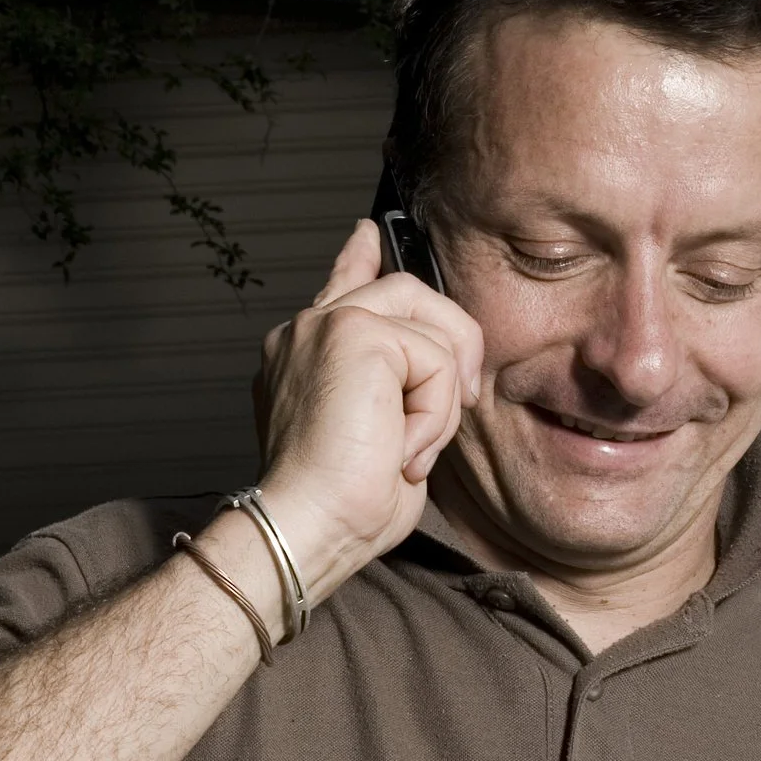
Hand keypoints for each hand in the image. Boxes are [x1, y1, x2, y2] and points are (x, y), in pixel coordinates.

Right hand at [249, 218, 481, 598]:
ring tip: (409, 446)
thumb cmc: (339, 505)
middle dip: (452, 345)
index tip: (366, 233)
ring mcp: (326, 324)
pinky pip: (436, 358)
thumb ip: (397, 389)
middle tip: (458, 403)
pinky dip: (434, 414)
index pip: (339, 284)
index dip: (359, 255)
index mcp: (303, 353)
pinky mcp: (353, 332)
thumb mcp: (380, 437)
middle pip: (408, 291)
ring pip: (432, 324)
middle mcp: (305, 331)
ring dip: (440, 397)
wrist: (307, 527)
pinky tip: (400, 447)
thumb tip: (440, 368)